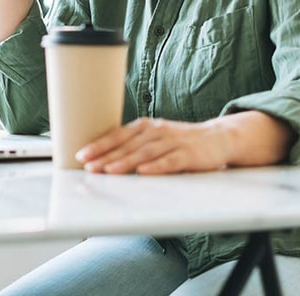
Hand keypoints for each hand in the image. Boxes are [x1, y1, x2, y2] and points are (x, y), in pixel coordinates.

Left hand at [76, 118, 230, 174]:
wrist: (218, 137)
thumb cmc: (180, 141)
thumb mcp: (155, 138)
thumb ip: (134, 145)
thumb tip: (104, 159)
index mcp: (145, 126)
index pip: (118, 135)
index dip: (99, 144)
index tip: (81, 154)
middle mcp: (156, 131)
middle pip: (128, 144)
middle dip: (106, 155)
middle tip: (88, 165)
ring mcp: (173, 141)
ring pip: (145, 152)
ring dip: (125, 161)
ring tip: (109, 170)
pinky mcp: (189, 154)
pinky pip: (170, 161)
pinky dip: (156, 166)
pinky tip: (144, 172)